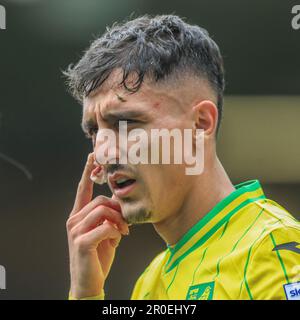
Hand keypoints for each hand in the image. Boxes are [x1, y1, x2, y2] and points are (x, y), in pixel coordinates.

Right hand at [66, 153, 128, 298]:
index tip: (92, 155)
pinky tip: (118, 238)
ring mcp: (75, 230)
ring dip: (119, 221)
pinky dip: (116, 231)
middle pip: (101, 200)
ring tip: (123, 232)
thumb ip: (109, 217)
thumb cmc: (98, 255)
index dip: (87, 171)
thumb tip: (120, 205)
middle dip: (118, 210)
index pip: (82, 189)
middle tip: (126, 224)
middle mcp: (74, 220)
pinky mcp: (82, 241)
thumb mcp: (106, 232)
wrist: (89, 281)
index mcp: (78, 215)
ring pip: (104, 211)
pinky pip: (106, 226)